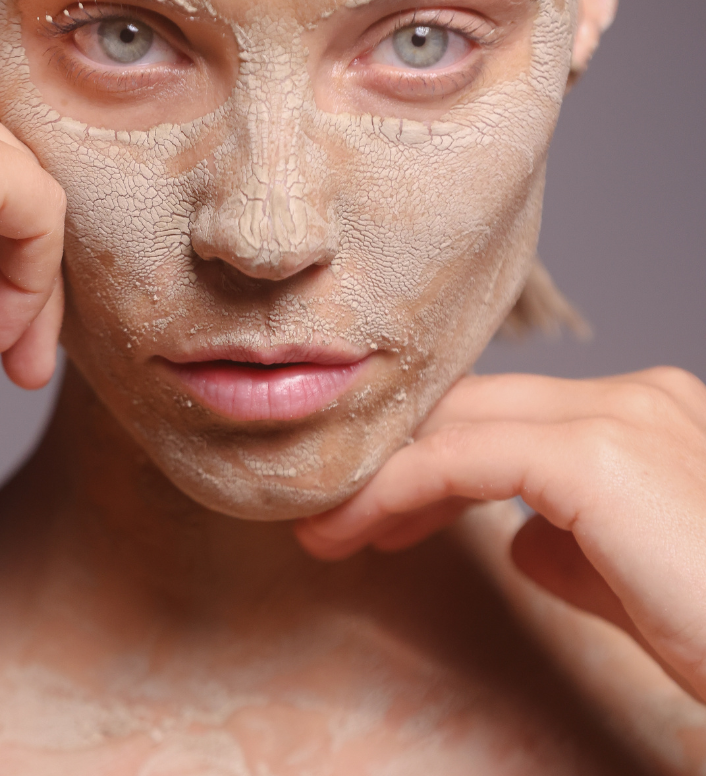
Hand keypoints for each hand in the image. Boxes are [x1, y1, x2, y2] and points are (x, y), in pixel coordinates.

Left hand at [295, 367, 705, 699]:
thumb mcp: (636, 584)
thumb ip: (575, 547)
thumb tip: (519, 539)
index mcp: (648, 414)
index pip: (507, 414)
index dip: (433, 456)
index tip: (380, 509)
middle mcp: (635, 396)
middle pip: (472, 408)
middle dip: (397, 461)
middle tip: (338, 517)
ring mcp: (619, 415)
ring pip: (457, 424)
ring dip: (383, 477)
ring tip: (333, 529)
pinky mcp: (594, 456)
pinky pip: (460, 461)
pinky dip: (397, 491)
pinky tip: (361, 530)